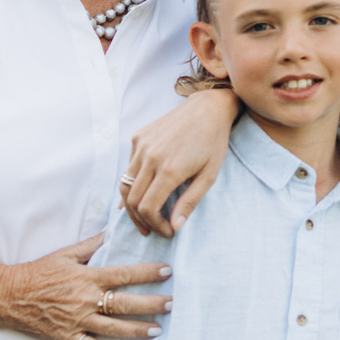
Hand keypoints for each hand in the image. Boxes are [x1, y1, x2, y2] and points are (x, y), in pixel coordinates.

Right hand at [0, 234, 173, 339]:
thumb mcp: (65, 253)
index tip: (168, 271)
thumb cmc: (37, 271)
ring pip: (114, 328)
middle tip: (172, 304)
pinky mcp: (67, 337)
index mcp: (87, 277)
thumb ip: (92, 244)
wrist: (7, 295)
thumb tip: (113, 230)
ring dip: (138, 330)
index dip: (148, 273)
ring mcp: (76, 321)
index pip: (125, 274)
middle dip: (152, 304)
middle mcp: (85, 300)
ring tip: (158, 330)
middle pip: (125, 304)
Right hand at [123, 90, 236, 234]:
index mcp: (169, 169)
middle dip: (141, 221)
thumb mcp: (209, 175)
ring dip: (132, 206)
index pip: (148, 208)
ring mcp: (141, 146)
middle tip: (152, 231)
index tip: (167, 232)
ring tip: (143, 218)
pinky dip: (133, 183)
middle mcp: (150, 157)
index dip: (154, 226)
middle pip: (132, 200)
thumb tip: (175, 227)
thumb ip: (190, 202)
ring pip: (125, 184)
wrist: (208, 107)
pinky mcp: (138, 137)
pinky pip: (129, 166)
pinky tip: (143, 193)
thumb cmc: (214, 142)